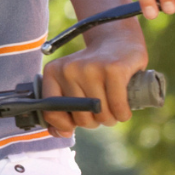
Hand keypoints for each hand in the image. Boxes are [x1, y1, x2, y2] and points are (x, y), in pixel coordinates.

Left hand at [37, 22, 151, 135]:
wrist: (118, 40)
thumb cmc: (94, 70)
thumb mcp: (73, 83)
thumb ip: (62, 109)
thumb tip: (61, 134)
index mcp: (54, 72)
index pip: (51, 111)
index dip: (64, 125)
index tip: (75, 125)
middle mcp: (69, 69)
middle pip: (80, 117)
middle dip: (94, 122)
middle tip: (101, 112)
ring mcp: (91, 68)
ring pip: (100, 114)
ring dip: (111, 119)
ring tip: (114, 110)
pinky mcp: (113, 69)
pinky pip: (117, 107)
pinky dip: (123, 114)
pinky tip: (124, 110)